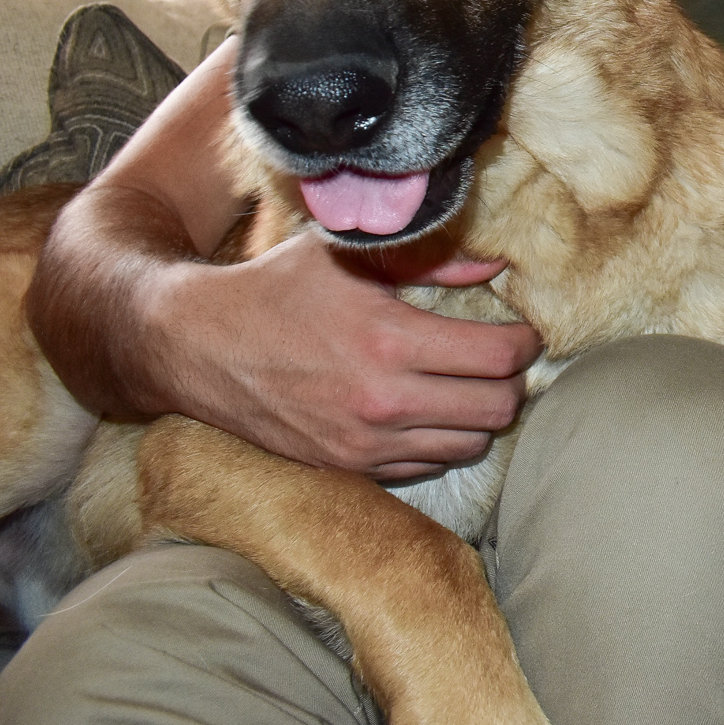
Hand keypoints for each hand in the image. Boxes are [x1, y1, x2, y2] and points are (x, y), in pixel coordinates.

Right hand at [147, 234, 539, 479]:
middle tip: (501, 361)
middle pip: (497, 409)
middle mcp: (382, 401)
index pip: (500, 357)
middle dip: (512, 382)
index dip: (525, 342)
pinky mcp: (347, 468)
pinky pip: (428, 466)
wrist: (198, 346)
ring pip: (469, 446)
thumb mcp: (348, 256)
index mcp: (389, 340)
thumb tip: (497, 263)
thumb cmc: (276, 288)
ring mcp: (364, 443)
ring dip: (480, 416)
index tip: (521, 332)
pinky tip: (429, 411)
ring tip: (468, 386)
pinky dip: (442, 441)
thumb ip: (431, 260)